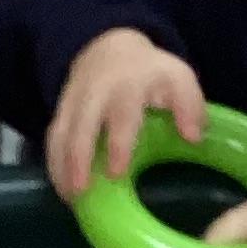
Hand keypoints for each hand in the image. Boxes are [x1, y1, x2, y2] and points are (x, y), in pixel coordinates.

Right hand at [45, 31, 205, 200]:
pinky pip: (53, 138)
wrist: (108, 49)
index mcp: (129, 86)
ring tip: (70, 198)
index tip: (116, 173)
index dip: (118, 144)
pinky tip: (63, 189)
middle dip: (79, 159)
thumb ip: (189, 105)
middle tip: (81, 191)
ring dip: (62, 166)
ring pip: (62, 134)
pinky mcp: (61, 112)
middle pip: (81, 127)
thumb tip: (193, 137)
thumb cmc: (150, 73)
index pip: (122, 116)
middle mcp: (96, 94)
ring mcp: (74, 102)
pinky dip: (54, 164)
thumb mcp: (177, 78)